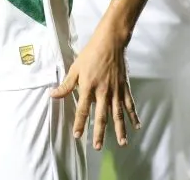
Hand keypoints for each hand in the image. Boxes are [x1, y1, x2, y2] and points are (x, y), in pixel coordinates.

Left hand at [51, 30, 139, 149]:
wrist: (110, 42)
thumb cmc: (90, 54)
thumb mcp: (75, 68)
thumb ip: (66, 84)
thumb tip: (53, 95)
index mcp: (88, 87)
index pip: (83, 110)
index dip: (80, 123)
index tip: (78, 135)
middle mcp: (103, 92)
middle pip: (101, 116)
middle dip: (99, 132)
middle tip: (98, 146)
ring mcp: (116, 90)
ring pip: (118, 114)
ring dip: (119, 129)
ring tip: (121, 142)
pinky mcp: (125, 87)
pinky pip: (129, 104)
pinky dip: (133, 115)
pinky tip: (136, 126)